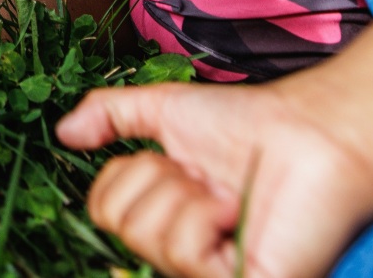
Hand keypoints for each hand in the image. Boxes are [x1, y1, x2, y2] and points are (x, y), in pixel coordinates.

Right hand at [56, 80, 372, 277]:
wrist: (311, 130)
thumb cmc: (250, 123)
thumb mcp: (165, 110)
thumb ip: (110, 116)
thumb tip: (62, 133)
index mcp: (166, 215)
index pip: (105, 211)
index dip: (124, 175)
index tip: (169, 157)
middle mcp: (186, 251)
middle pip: (121, 226)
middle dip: (155, 180)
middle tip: (203, 172)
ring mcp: (215, 272)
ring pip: (151, 240)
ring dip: (185, 196)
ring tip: (226, 191)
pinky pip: (187, 258)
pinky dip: (203, 219)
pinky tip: (236, 209)